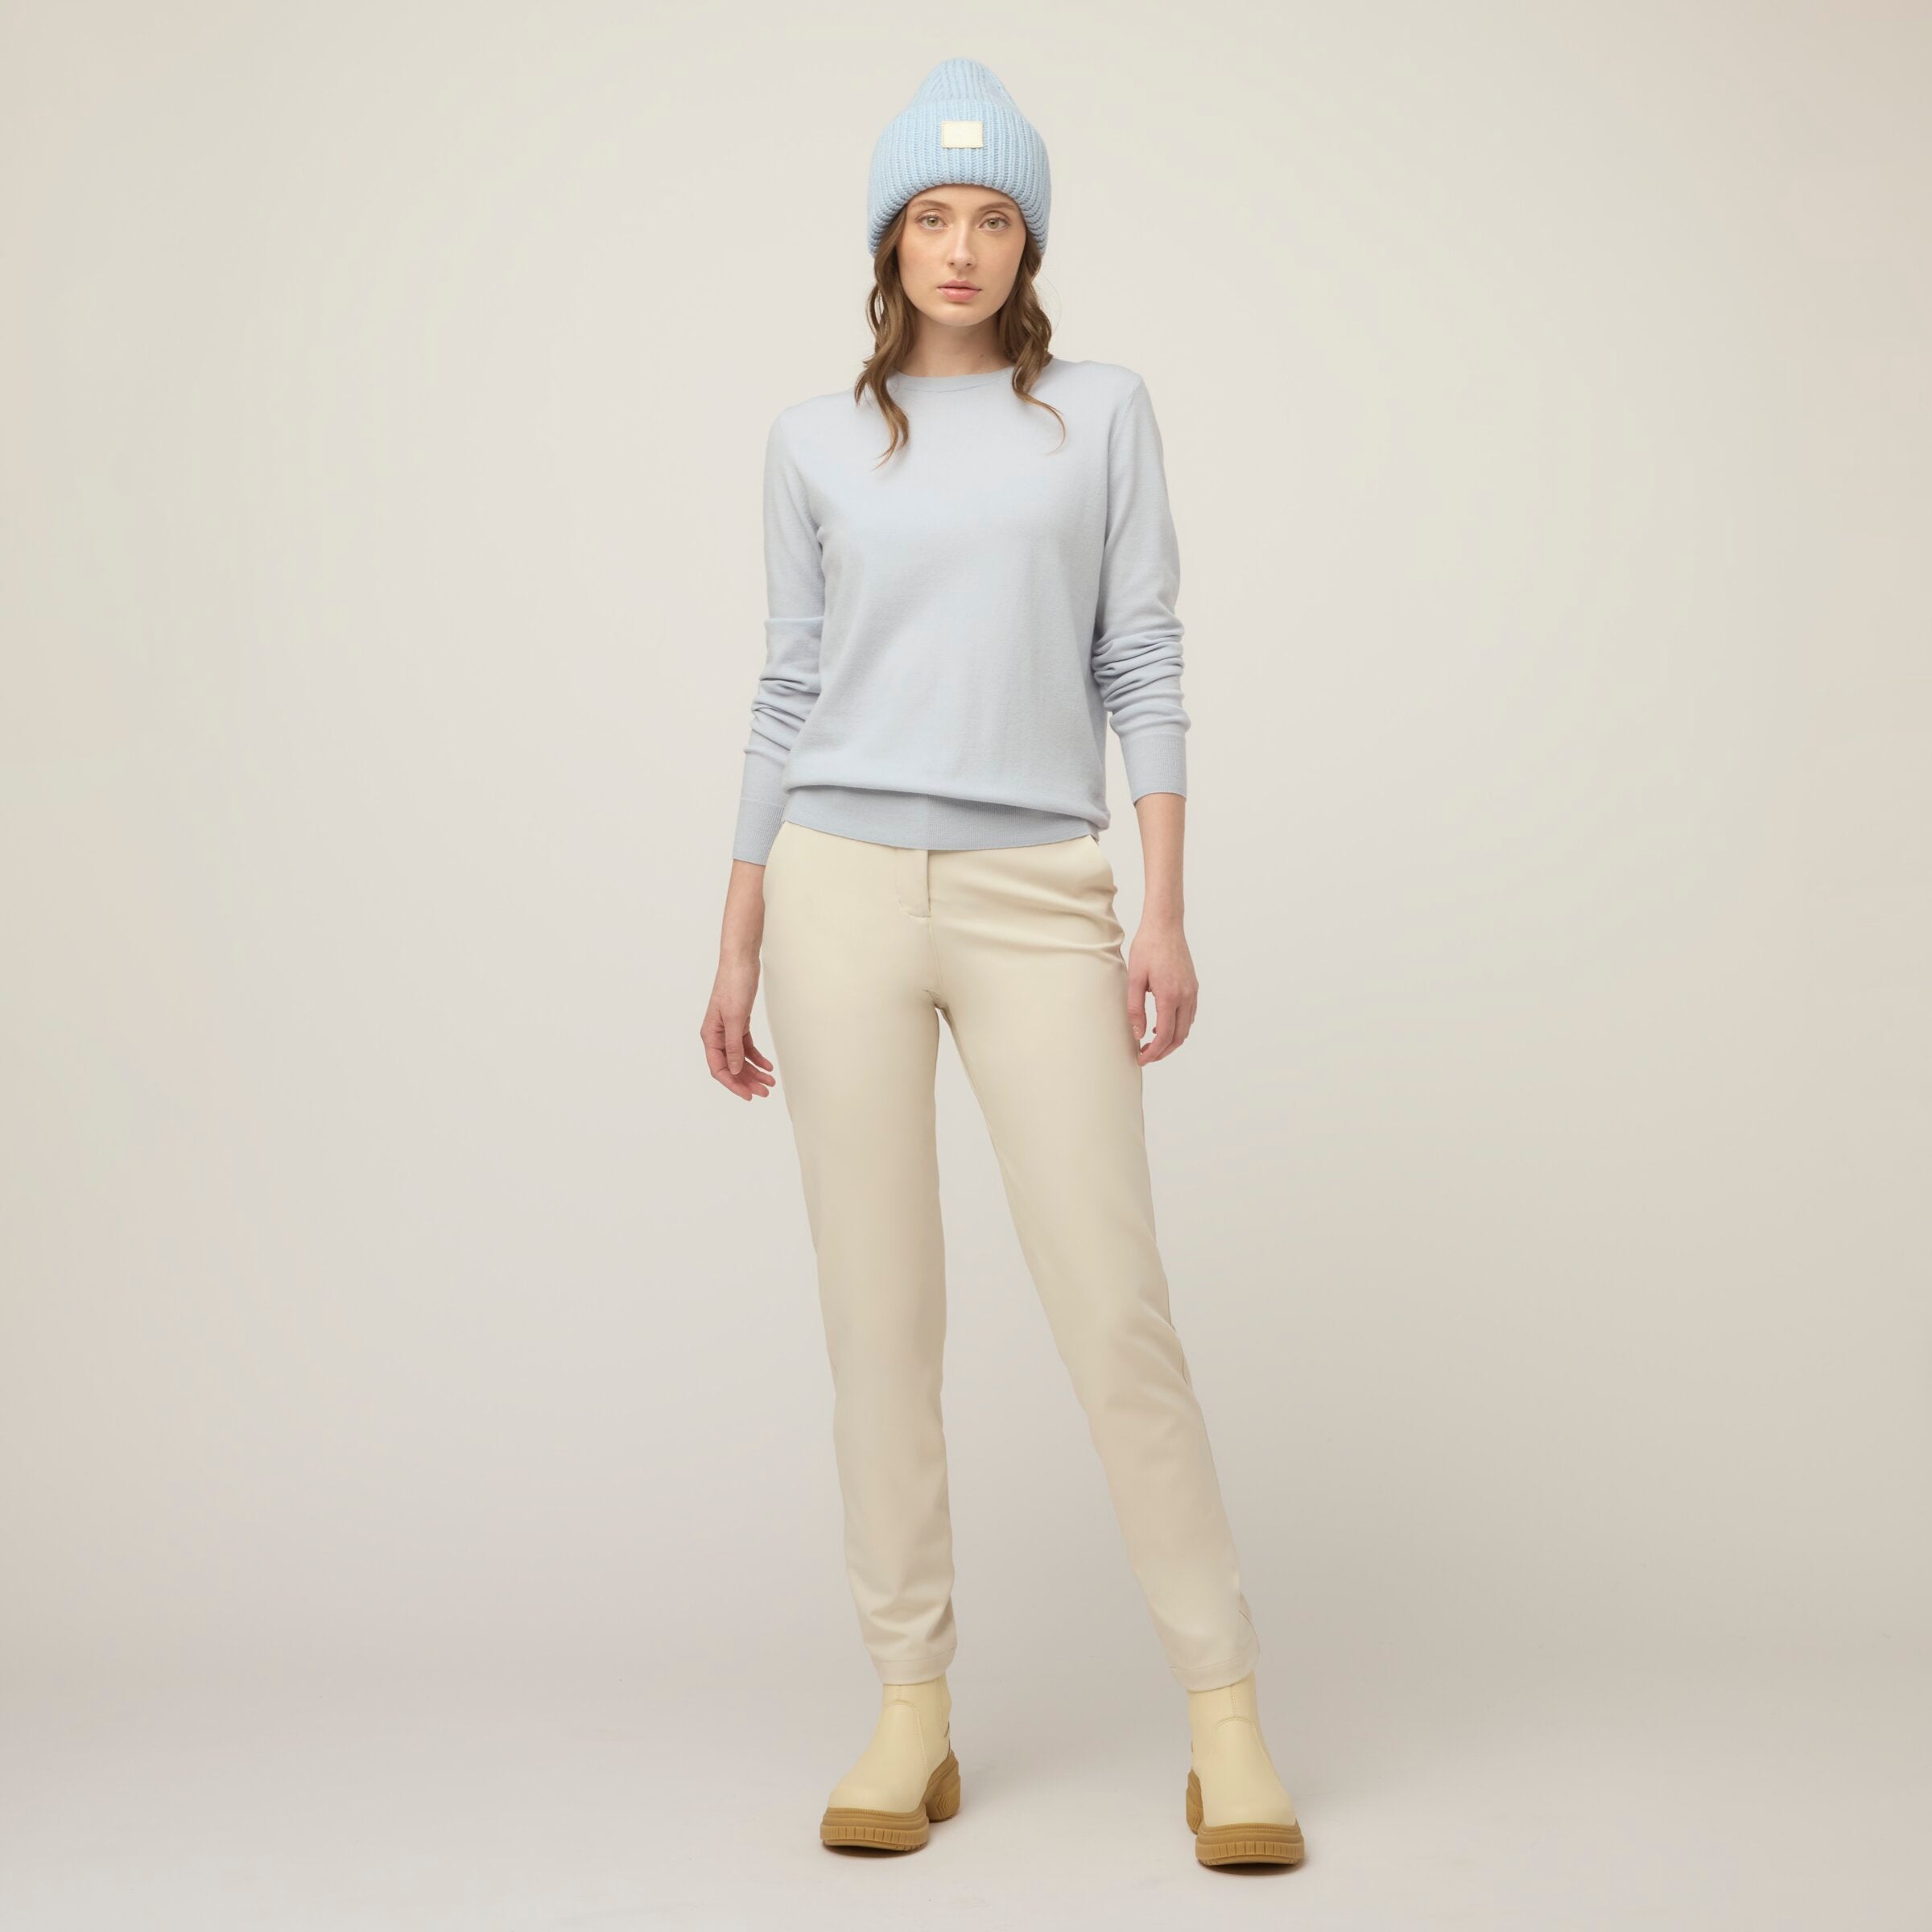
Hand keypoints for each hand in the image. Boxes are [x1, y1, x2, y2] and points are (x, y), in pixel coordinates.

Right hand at [702, 950, 776, 1099]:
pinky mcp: (739, 1023)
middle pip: (731, 1067)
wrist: (741, 962)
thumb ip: (733, 1046)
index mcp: (710, 1035)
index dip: (733, 1084)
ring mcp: (728, 1030)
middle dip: (747, 1081)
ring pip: (740, 1059)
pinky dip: (757, 1057)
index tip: (748, 1095)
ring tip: (770, 1082)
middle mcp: (717, 1035)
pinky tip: (767, 1066)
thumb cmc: (734, 985)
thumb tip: (733, 1070)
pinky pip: (746, 1047)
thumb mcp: (735, 1018)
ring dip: (754, 1071)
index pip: (719, 1068)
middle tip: (764, 1092)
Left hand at [1127, 917, 1197, 1061]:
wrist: (1165, 925)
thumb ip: (1135, 1009)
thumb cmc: (1147, 948)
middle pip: (1179, 1037)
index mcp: (1170, 996)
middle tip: (1145, 1056)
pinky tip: (1163, 1025)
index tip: (1141, 1059)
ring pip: (1186, 1027)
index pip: (1165, 1036)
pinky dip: (1178, 1027)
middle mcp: (1186, 996)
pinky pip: (1189, 1015)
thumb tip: (1138, 1034)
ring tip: (1152, 1044)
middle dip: (1163, 1051)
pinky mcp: (1193, 986)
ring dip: (1172, 1040)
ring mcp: (1192, 991)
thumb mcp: (1134, 978)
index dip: (1154, 1052)